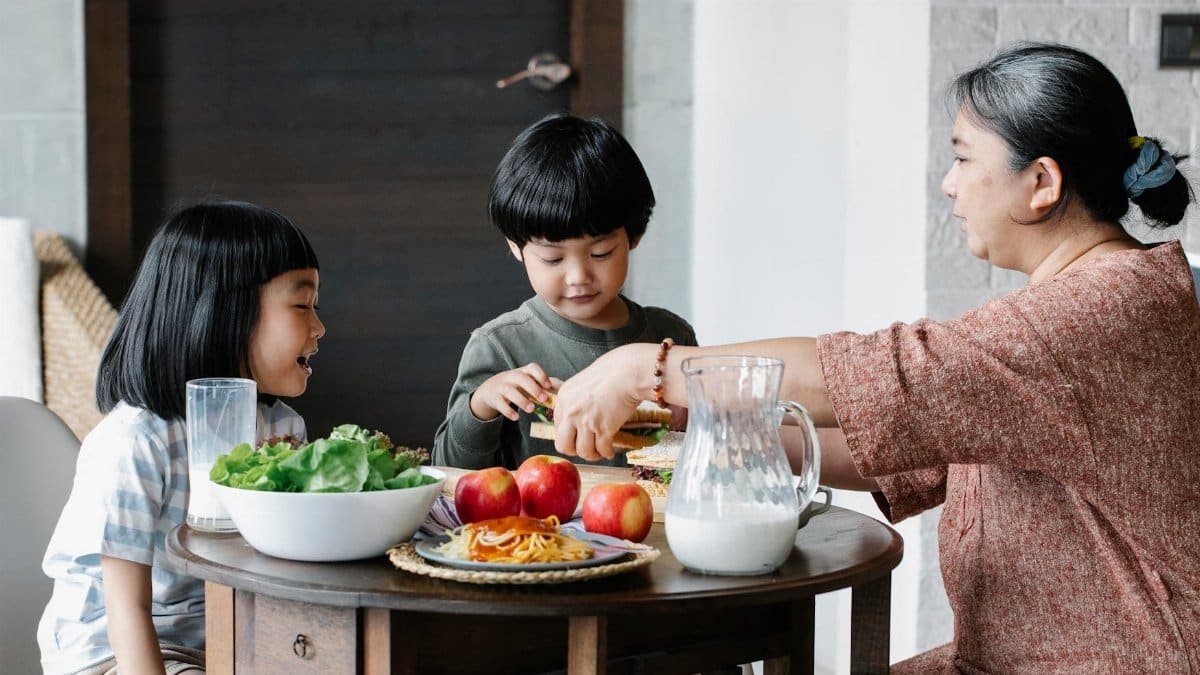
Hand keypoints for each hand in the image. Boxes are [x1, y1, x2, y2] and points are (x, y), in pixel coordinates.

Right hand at [470, 364, 557, 421]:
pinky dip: (508, 411)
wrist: (491, 390)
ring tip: (531, 409)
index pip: (532, 368)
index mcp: (523, 372)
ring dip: (521, 400)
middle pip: (521, 378)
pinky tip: (516, 417)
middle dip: (533, 388)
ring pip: (510, 390)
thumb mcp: (528, 382)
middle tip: (543, 399)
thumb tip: (565, 389)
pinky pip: (500, 403)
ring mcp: (501, 387)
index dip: (541, 375)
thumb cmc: (517, 386)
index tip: (548, 386)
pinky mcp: (494, 398)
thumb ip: (545, 385)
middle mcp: (511, 377)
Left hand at [553, 346, 645, 460]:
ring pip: (584, 451)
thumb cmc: (611, 372)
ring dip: (593, 454)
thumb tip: (576, 418)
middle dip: (575, 450)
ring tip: (599, 452)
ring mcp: (586, 421)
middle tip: (585, 448)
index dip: (568, 434)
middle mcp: (571, 411)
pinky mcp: (604, 428)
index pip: (557, 426)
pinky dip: (607, 453)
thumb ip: (575, 400)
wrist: (628, 372)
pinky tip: (610, 451)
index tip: (577, 436)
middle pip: (564, 445)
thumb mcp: (582, 382)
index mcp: (563, 398)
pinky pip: (602, 449)